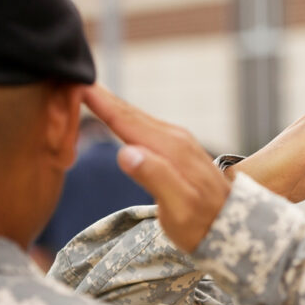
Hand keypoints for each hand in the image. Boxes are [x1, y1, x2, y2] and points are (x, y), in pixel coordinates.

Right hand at [82, 85, 230, 252]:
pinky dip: (127, 118)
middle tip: (69, 77)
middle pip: (130, 113)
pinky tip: (117, 117)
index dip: (99, 102)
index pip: (126, 120)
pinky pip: (146, 126)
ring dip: (112, 105)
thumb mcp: (178, 209)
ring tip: (86, 91)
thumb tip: (126, 152)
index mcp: (170, 149)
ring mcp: (179, 142)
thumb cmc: (204, 224)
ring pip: (138, 117)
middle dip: (101, 96)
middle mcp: (175, 139)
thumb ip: (155, 178)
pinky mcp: (180, 149)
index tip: (74, 82)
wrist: (236, 228)